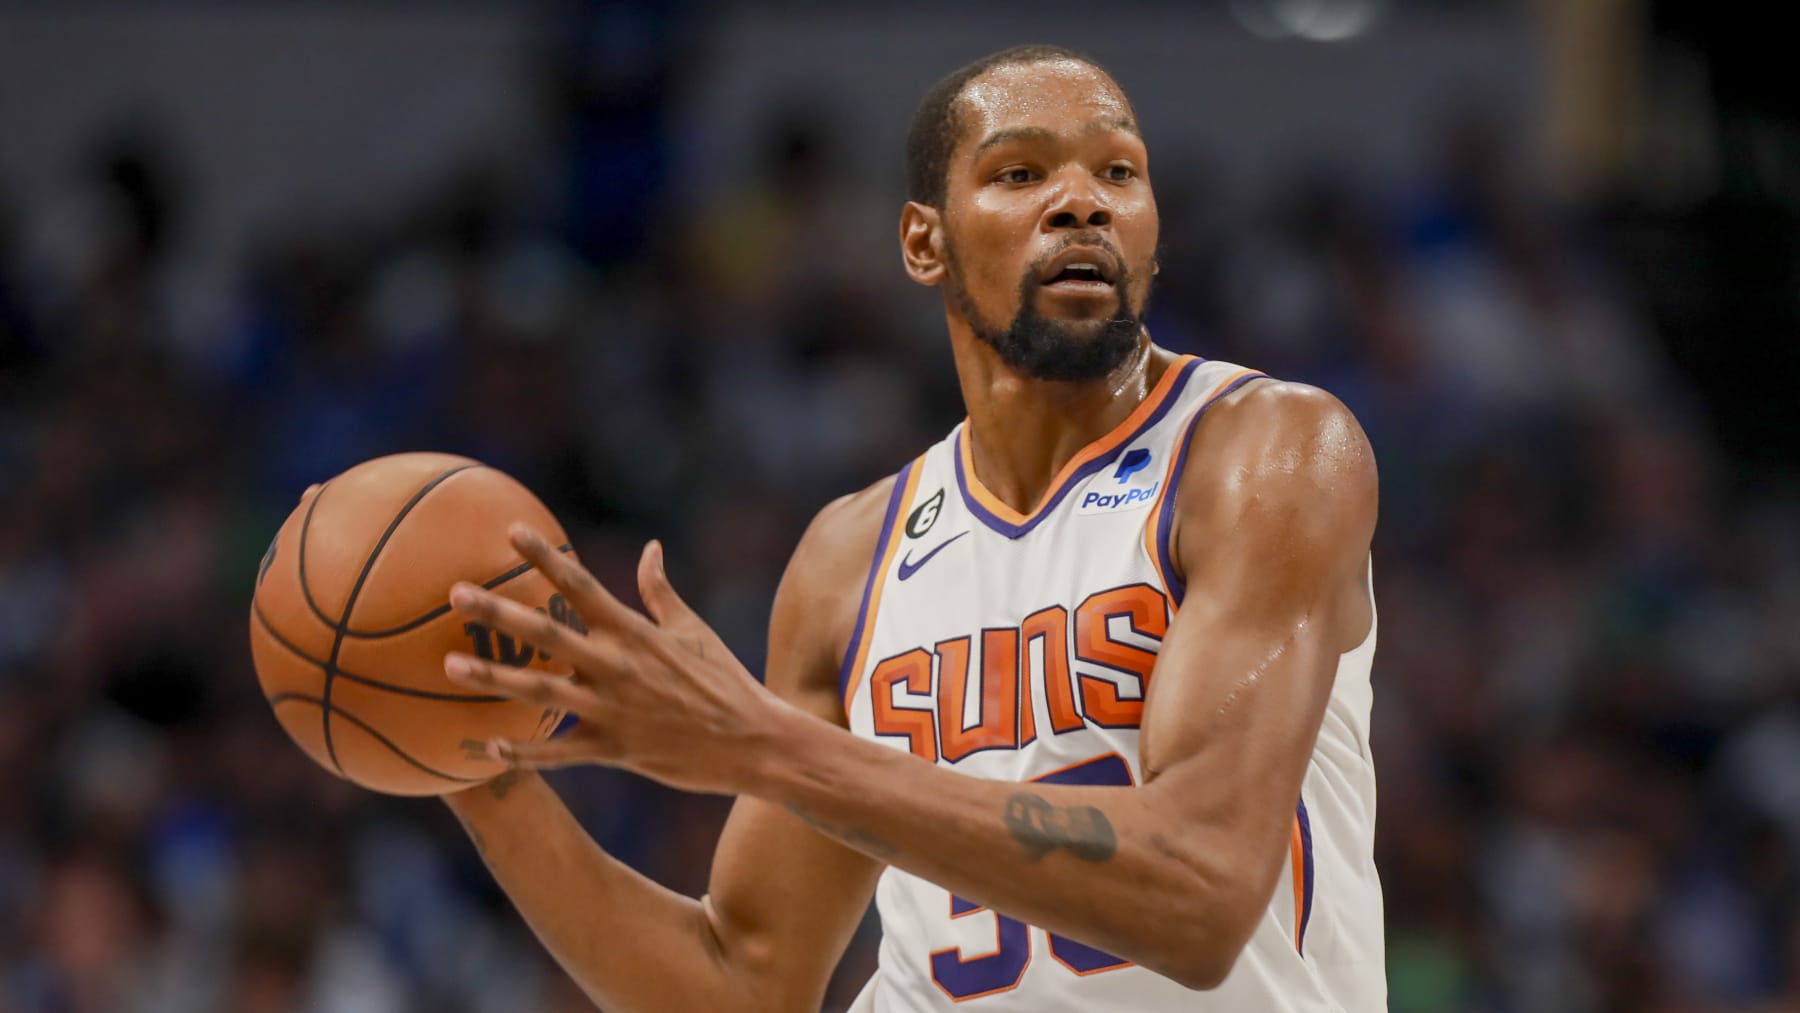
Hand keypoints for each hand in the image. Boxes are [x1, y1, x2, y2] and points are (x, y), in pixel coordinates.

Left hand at [441, 525, 787, 795]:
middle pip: (546, 633)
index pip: (580, 584)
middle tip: (454, 594)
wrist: (753, 742)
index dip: (544, 556)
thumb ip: (661, 591)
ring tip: (450, 667)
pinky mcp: (614, 751)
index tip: (510, 531)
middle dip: (497, 613)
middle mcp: (616, 665)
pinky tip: (486, 749)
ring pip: (539, 693)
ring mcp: (611, 710)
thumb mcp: (693, 631)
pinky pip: (558, 754)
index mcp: (634, 631)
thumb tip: (650, 548)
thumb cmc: (725, 681)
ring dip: (493, 679)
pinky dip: (523, 753)